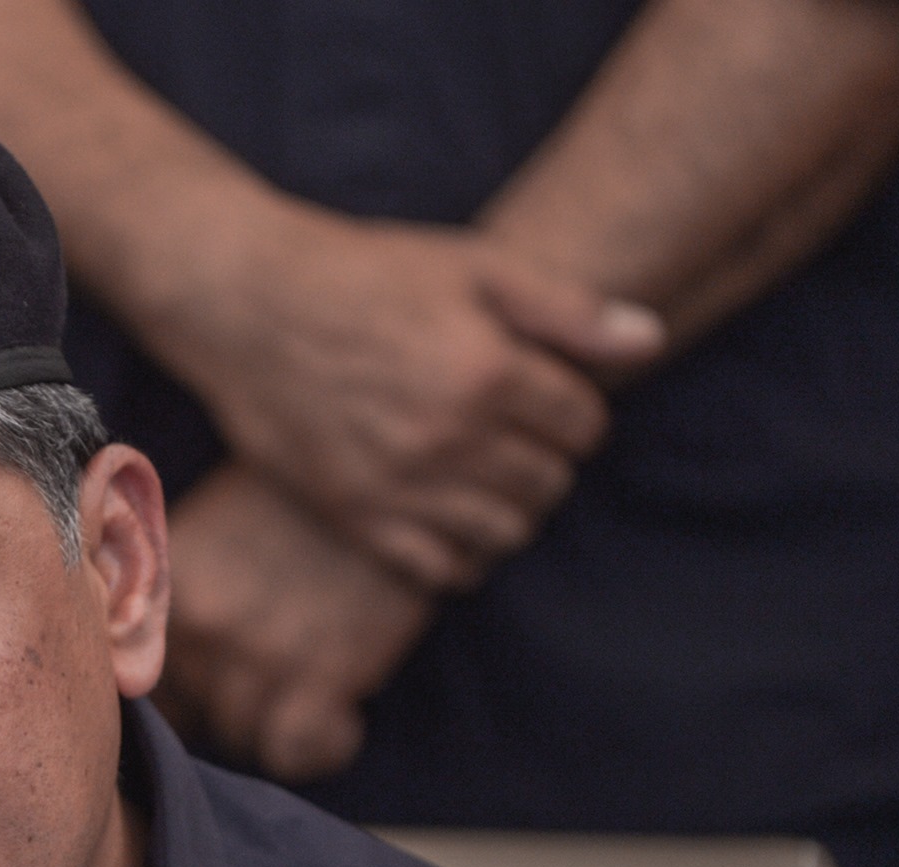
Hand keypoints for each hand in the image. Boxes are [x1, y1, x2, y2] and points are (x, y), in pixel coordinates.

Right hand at [139, 196, 663, 591]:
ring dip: (511, 509)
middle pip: (550, 484)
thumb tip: (651, 341)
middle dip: (547, 461)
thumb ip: (566, 308)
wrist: (247, 304)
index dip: (577, 410)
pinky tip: (451, 518)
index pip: (584, 426)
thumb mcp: (473, 265)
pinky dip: (462, 555)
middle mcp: (448, 439)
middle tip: (517, 435)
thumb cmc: (364, 274)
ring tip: (488, 476)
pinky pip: (439, 569)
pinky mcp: (355, 516)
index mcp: (487, 372)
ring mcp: (400, 486)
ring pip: (504, 533)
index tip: (548, 396)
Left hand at [154, 461, 434, 782]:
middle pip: (187, 708)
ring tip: (307, 687)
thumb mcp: (210, 530)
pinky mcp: (322, 676)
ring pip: (236, 734)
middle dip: (221, 698)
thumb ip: (170, 591)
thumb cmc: (295, 502)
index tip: (210, 669)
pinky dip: (318, 745)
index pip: (136, 672)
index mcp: (167, 583)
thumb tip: (139, 662)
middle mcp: (202, 623)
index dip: (174, 678)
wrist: (390, 472)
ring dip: (270, 721)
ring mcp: (260, 654)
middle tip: (269, 669)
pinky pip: (292, 753)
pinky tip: (340, 715)